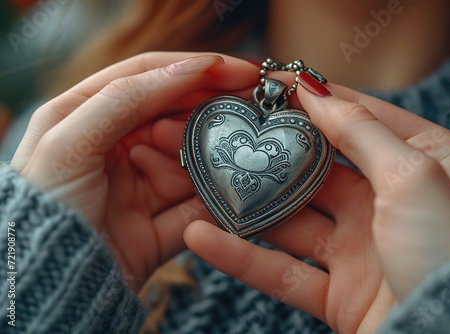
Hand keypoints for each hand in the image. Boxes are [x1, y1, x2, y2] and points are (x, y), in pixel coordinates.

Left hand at [11, 53, 258, 289]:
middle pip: (178, 117)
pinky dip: (210, 202)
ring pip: (192, 162)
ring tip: (165, 180)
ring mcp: (143, 185)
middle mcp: (119, 146)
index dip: (197, 68)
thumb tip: (190, 66)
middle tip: (237, 117)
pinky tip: (215, 199)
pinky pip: (199, 205)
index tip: (243, 70)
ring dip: (193, 166)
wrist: (50, 287)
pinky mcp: (162, 223)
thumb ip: (126, 97)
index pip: (150, 77)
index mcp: (89, 115)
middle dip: (204, 118)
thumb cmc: (44, 208)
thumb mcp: (69, 139)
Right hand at [183, 75, 449, 332]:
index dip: (315, 99)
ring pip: (291, 221)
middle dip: (272, 152)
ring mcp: (362, 248)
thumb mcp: (414, 174)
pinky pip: (283, 272)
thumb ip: (361, 131)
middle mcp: (389, 202)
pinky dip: (242, 257)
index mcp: (422, 164)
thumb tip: (318, 93)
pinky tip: (204, 237)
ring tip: (204, 182)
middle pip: (316, 169)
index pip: (359, 118)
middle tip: (229, 131)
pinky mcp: (340, 293)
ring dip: (247, 206)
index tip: (269, 84)